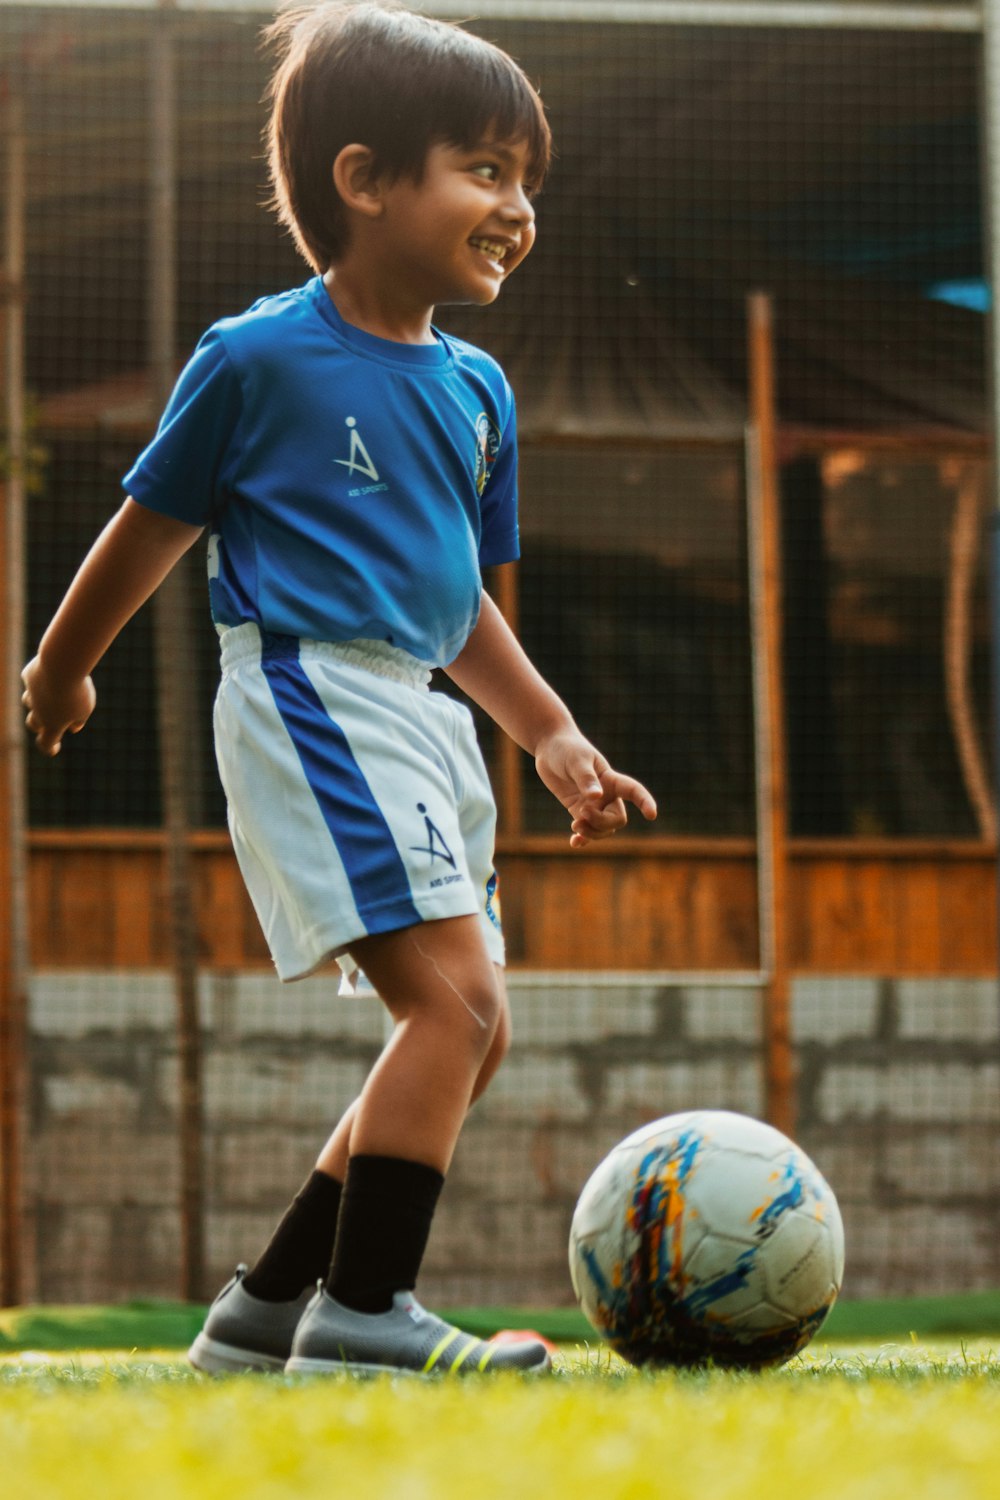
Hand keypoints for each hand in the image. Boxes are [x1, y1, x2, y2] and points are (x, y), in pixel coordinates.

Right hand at [21, 655, 96, 756]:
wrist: (61, 666)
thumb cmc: (77, 691)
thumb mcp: (85, 708)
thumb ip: (79, 720)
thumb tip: (74, 728)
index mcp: (53, 725)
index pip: (47, 743)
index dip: (49, 748)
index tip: (54, 749)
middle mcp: (38, 711)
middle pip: (33, 724)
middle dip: (39, 725)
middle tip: (47, 724)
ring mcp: (31, 694)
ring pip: (29, 701)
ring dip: (37, 700)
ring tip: (50, 695)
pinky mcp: (29, 676)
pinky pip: (33, 679)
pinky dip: (39, 678)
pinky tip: (49, 671)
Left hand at [534, 728, 656, 848]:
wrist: (550, 747)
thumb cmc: (567, 748)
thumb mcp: (576, 761)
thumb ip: (586, 779)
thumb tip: (596, 798)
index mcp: (611, 779)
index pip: (634, 791)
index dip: (645, 802)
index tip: (651, 815)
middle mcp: (606, 794)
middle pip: (617, 819)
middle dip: (602, 823)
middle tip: (581, 812)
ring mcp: (593, 804)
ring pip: (603, 829)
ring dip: (591, 832)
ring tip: (574, 826)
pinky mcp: (577, 809)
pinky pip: (586, 830)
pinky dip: (582, 838)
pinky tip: (574, 843)